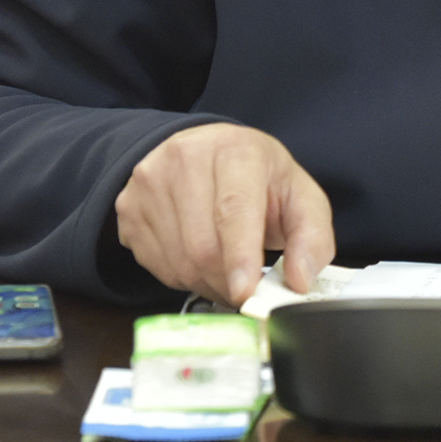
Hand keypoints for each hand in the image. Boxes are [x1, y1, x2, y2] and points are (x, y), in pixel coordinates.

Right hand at [114, 123, 335, 306]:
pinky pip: (156, 265)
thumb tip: (300, 280)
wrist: (207, 153)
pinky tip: (199, 257)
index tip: (246, 292)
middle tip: (247, 287)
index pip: (233, 208)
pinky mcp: (129, 206)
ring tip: (226, 267)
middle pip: (203, 245)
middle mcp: (185, 157)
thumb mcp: (299, 196)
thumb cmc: (257, 178)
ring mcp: (150, 181)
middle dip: (229, 280)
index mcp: (235, 150)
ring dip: (207, 282)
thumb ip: (311, 238)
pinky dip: (182, 276)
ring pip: (179, 261)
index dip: (240, 255)